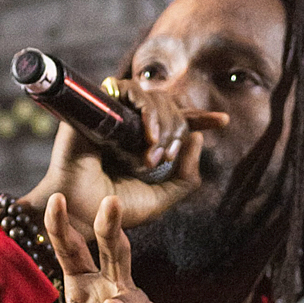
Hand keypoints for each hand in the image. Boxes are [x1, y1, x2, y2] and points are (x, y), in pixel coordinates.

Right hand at [19, 80, 227, 233]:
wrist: (80, 212)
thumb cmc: (113, 212)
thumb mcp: (159, 201)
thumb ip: (186, 179)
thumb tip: (198, 139)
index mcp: (146, 148)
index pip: (178, 124)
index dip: (201, 120)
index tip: (222, 121)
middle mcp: (134, 127)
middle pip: (171, 108)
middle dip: (177, 131)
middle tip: (163, 159)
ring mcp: (118, 114)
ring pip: (156, 97)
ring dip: (164, 126)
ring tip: (151, 157)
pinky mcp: (101, 104)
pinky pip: (133, 90)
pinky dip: (148, 112)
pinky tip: (148, 138)